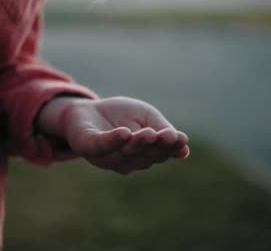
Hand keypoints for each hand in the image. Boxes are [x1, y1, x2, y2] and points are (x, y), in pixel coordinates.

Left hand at [39, 96, 189, 173]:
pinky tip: (125, 133)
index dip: (170, 147)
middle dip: (156, 146)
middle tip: (168, 136)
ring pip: (124, 154)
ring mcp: (104, 157)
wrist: (87, 109)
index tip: (181, 138)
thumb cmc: (121, 115)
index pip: (159, 154)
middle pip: (143, 156)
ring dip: (137, 144)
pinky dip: (113, 141)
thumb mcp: (146, 117)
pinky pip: (101, 146)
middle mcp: (125, 162)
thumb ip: (162, 130)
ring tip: (149, 133)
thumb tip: (184, 149)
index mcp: (141, 156)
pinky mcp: (86, 147)